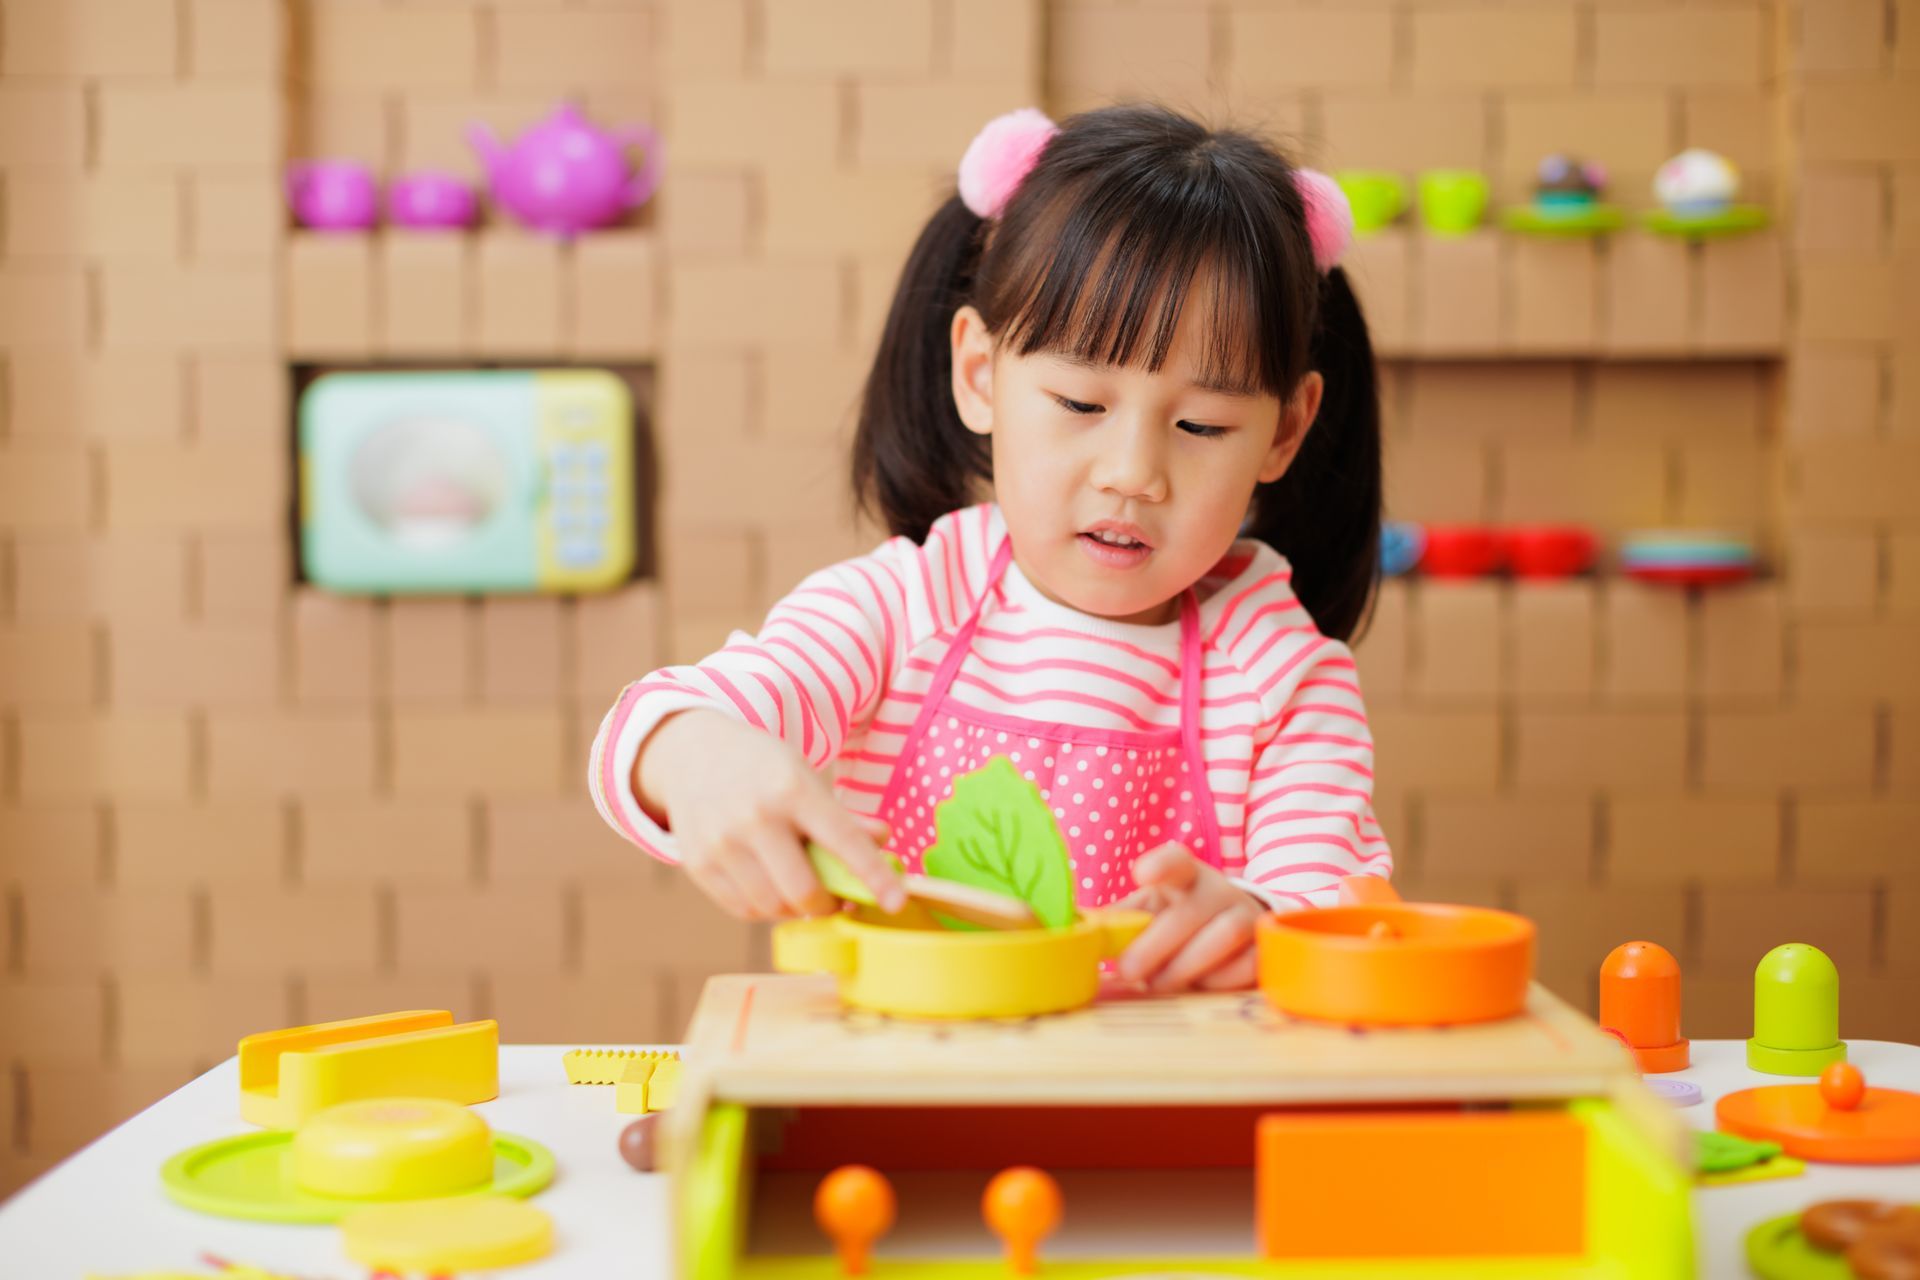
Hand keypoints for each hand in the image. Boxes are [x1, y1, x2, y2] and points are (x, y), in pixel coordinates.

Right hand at [634, 710, 905, 920]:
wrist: (692, 752)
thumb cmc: (763, 769)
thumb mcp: (806, 777)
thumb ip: (844, 816)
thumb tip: (883, 841)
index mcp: (791, 789)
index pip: (843, 841)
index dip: (874, 876)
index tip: (897, 902)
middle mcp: (755, 817)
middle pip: (803, 890)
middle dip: (828, 905)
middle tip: (836, 899)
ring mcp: (722, 843)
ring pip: (772, 907)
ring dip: (796, 909)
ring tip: (800, 888)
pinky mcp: (699, 864)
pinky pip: (744, 910)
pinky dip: (765, 908)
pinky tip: (770, 886)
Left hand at [1114, 842, 1264, 991]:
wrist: (1239, 929)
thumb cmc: (1181, 921)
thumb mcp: (1152, 912)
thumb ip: (1122, 920)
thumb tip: (1081, 930)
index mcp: (1185, 877)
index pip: (1176, 862)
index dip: (1161, 866)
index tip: (1141, 875)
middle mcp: (1219, 892)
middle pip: (1192, 911)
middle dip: (1156, 945)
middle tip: (1128, 970)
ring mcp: (1248, 917)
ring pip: (1225, 935)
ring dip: (1187, 965)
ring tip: (1160, 985)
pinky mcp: (1266, 948)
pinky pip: (1249, 964)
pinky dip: (1220, 981)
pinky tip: (1200, 986)